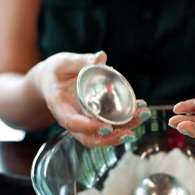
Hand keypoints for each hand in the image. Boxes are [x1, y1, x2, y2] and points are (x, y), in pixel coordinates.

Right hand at [33, 51, 150, 146]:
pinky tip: (141, 110)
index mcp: (60, 107)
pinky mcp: (95, 120)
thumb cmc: (56, 72)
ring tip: (143, 116)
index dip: (89, 127)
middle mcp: (73, 120)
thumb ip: (81, 61)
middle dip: (112, 137)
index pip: (72, 123)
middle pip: (91, 137)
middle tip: (132, 131)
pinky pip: (110, 126)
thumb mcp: (64, 63)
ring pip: (103, 135)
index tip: (106, 126)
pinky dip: (126, 121)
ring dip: (125, 129)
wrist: (51, 82)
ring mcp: (85, 123)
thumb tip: (101, 56)